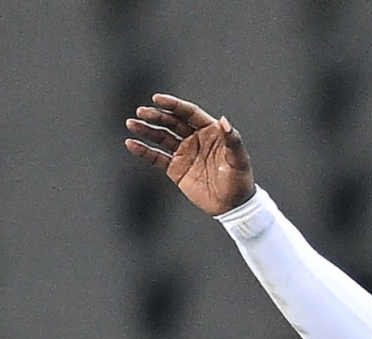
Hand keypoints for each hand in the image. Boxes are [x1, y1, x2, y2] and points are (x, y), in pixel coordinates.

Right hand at [124, 93, 257, 215]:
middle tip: (141, 112)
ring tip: (131, 124)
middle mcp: (195, 139)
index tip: (157, 99)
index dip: (173, 105)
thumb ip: (232, 140)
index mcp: (210, 131)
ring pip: (161, 137)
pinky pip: (156, 158)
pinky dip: (144, 151)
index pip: (188, 113)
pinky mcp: (176, 169)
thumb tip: (223, 120)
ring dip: (146, 130)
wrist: (232, 206)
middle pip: (172, 122)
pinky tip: (131, 144)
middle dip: (156, 116)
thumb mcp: (238, 160)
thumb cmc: (239, 181)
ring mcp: (184, 153)